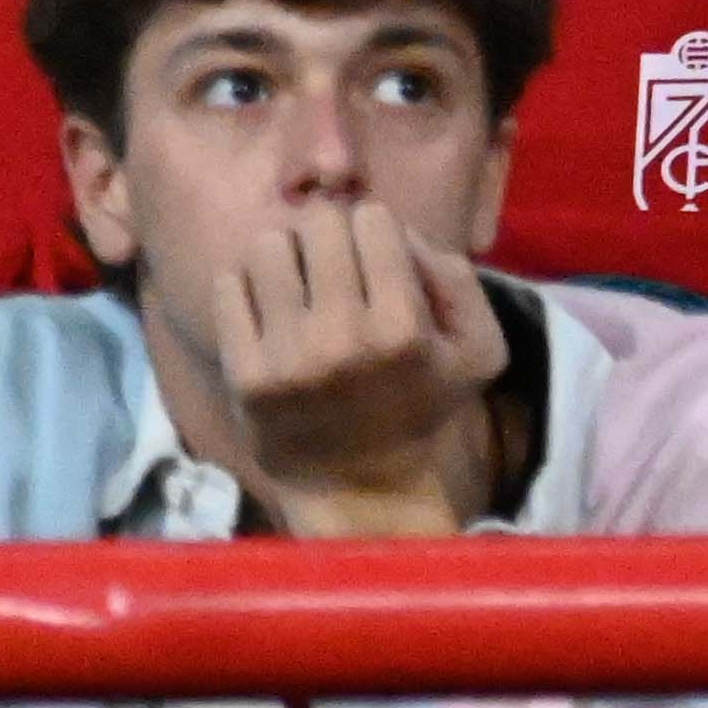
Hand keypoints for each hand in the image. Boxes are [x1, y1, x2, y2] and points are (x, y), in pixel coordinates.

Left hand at [191, 195, 503, 533]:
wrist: (360, 487)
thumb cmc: (424, 407)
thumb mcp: (480, 348)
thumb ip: (455, 278)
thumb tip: (396, 231)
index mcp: (404, 327)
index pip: (373, 220)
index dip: (375, 229)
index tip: (373, 255)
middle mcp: (343, 337)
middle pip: (318, 226)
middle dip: (327, 234)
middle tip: (330, 263)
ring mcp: (287, 357)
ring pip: (267, 249)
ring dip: (284, 256)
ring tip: (295, 282)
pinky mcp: (244, 376)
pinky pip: (228, 289)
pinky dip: (245, 287)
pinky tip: (267, 308)